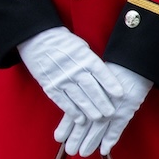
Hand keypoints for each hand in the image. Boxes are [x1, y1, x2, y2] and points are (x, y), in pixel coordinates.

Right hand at [19, 28, 123, 153]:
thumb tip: (106, 78)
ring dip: (89, 109)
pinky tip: (80, 119)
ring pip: (78, 97)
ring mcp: (62, 79)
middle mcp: (75, 69)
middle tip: (111, 113)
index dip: (111, 84)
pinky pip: (63, 101)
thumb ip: (92, 62)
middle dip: (102, 102)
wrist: (38, 39)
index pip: (101, 72)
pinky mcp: (50, 86)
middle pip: (91, 88)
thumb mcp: (82, 47)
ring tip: (98, 118)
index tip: (120, 94)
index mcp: (85, 57)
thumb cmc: (64, 43)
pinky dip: (72, 111)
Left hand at [60, 65, 151, 156]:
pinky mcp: (124, 112)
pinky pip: (116, 130)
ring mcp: (111, 110)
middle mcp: (96, 104)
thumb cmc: (113, 69)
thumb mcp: (93, 78)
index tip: (59, 138)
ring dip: (90, 143)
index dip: (66, 127)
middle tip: (70, 150)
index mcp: (86, 95)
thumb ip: (85, 91)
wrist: (132, 64)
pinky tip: (104, 150)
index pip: (73, 114)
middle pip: (83, 125)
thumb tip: (75, 103)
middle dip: (76, 139)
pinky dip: (110, 140)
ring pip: (97, 131)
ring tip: (83, 153)